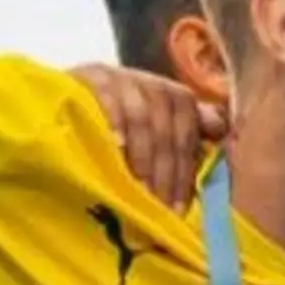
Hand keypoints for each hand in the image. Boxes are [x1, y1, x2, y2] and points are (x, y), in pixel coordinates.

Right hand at [72, 63, 223, 208]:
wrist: (63, 99)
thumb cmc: (115, 125)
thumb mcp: (152, 131)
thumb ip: (184, 135)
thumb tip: (221, 132)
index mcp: (174, 97)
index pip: (188, 135)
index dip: (184, 172)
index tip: (179, 208)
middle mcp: (153, 84)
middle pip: (167, 131)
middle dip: (165, 174)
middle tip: (159, 208)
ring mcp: (123, 77)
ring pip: (143, 120)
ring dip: (143, 159)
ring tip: (138, 191)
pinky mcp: (95, 76)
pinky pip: (111, 102)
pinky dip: (116, 126)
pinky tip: (116, 150)